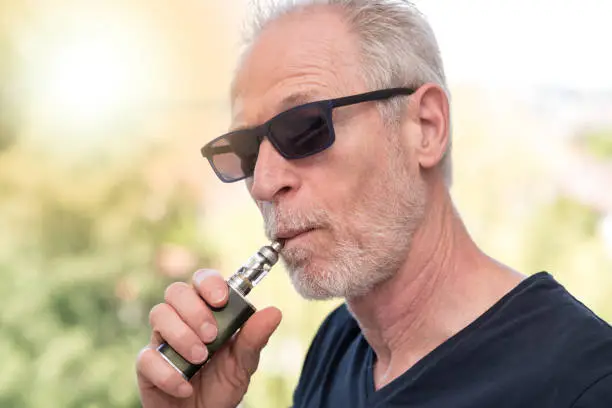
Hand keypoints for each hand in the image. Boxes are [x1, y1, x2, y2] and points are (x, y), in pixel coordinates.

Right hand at [136, 269, 281, 407]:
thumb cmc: (222, 386)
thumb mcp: (243, 364)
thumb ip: (254, 339)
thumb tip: (274, 312)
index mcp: (206, 311)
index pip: (202, 280)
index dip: (209, 282)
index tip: (221, 299)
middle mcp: (181, 319)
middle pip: (176, 291)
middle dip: (194, 310)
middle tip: (211, 336)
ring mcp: (162, 339)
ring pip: (159, 314)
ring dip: (182, 336)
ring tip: (200, 359)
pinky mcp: (147, 365)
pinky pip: (146, 357)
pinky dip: (168, 373)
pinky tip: (185, 387)